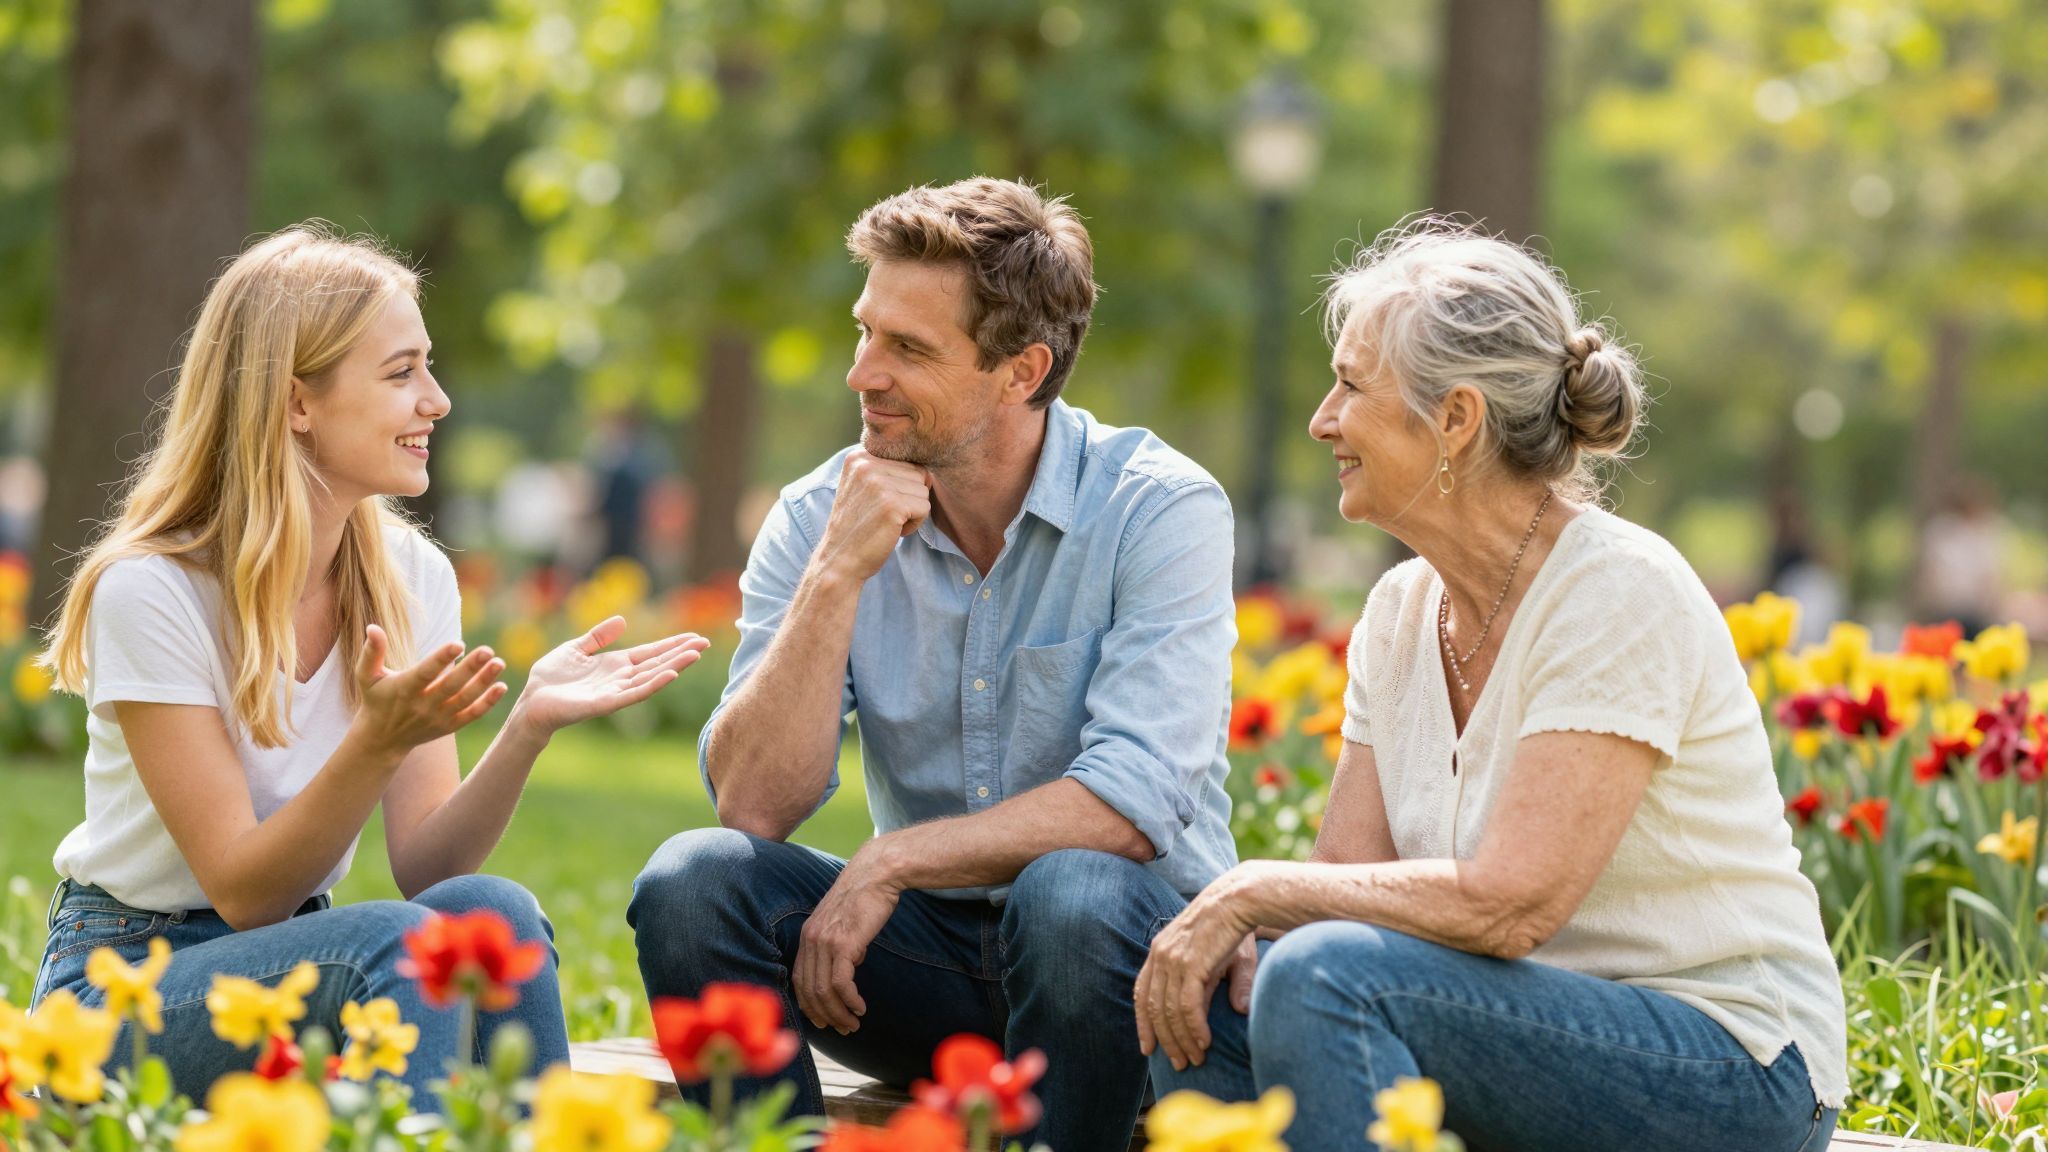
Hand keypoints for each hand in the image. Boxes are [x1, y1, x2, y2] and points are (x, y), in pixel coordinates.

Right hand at [353, 624, 506, 754]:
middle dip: (470, 669)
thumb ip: (371, 652)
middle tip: (488, 650)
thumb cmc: (376, 699)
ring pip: (465, 700)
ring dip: (484, 683)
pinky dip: (488, 703)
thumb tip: (373, 627)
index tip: (459, 643)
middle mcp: (423, 705)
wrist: (383, 739)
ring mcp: (438, 717)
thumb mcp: (367, 676)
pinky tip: (502, 687)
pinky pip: (472, 715)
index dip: (442, 659)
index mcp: (404, 689)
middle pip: (451, 686)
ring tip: (499, 663)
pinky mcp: (449, 726)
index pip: (425, 672)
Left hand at [513, 617, 708, 734]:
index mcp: (615, 665)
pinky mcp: (605, 703)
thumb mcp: (575, 648)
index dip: (672, 645)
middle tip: (704, 643)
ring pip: (650, 677)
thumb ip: (598, 636)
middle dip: (680, 653)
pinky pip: (633, 693)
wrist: (531, 702)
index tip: (694, 638)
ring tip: (694, 655)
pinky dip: (653, 684)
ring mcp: (615, 691)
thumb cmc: (550, 678)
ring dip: (673, 666)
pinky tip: (669, 675)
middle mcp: (620, 678)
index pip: (650, 653)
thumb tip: (622, 620)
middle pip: (657, 663)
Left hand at [794, 845, 901, 1033]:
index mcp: (808, 936)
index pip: (800, 980)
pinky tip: (860, 1007)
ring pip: (824, 991)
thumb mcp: (844, 922)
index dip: (810, 1005)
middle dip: (825, 1016)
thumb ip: (840, 944)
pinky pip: (840, 983)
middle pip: (809, 991)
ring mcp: (825, 942)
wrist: (876, 874)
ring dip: (839, 1013)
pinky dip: (849, 1001)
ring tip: (853, 1024)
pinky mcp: (843, 943)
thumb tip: (850, 964)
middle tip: (843, 1029)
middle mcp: (811, 940)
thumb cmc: (865, 897)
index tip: (824, 1020)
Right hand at [815, 450, 930, 582]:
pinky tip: (892, 531)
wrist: (839, 560)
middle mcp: (866, 464)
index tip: (877, 503)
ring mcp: (879, 483)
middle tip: (883, 515)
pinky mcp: (892, 504)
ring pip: (923, 491)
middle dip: (909, 498)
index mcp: (859, 456)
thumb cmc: (857, 526)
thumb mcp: (863, 486)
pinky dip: (914, 524)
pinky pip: (925, 508)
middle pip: (918, 473)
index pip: (906, 460)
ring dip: (912, 512)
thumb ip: (885, 469)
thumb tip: (927, 469)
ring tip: (886, 522)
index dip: (901, 486)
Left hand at [1135, 887, 1256, 1071]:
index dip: (1143, 1023)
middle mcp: (1160, 955)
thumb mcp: (1220, 959)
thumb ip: (1218, 985)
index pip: (1142, 993)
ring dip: (1182, 1039)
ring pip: (1169, 1012)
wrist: (1240, 898)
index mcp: (1159, 951)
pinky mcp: (1190, 964)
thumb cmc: (1234, 927)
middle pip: (1154, 1008)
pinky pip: (1186, 1006)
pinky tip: (1204, 1042)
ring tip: (1195, 1058)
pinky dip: (1194, 1028)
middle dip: (1165, 1040)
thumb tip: (1239, 1010)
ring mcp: (1173, 960)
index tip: (1147, 1048)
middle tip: (1179, 1062)